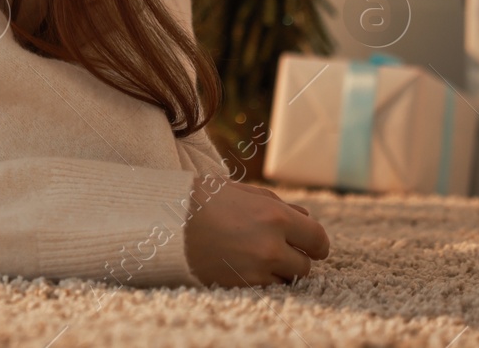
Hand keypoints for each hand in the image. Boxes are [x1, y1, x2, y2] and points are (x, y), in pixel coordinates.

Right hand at [183, 176, 331, 286]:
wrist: (161, 221)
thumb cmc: (200, 199)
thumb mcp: (240, 191)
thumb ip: (276, 203)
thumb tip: (304, 216)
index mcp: (275, 216)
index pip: (317, 239)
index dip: (316, 243)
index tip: (311, 245)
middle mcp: (271, 245)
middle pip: (305, 263)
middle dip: (295, 256)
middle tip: (278, 248)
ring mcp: (257, 268)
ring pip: (288, 279)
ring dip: (280, 270)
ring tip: (258, 256)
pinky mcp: (241, 284)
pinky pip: (267, 287)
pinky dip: (262, 279)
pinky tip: (245, 264)